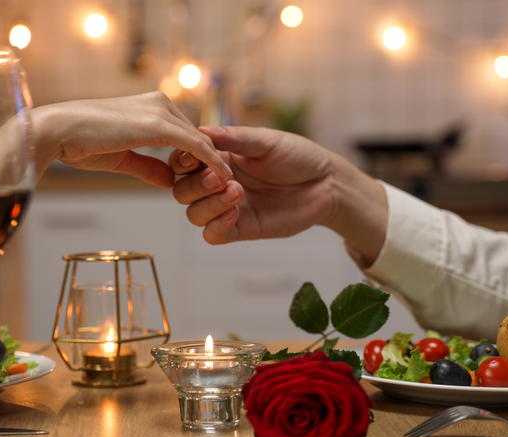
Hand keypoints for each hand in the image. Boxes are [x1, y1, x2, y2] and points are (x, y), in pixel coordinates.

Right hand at [33, 92, 231, 187]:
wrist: (60, 131)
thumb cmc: (82, 143)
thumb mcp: (123, 157)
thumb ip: (149, 166)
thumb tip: (169, 181)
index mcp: (151, 107)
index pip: (184, 133)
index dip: (197, 157)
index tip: (208, 178)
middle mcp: (160, 103)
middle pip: (196, 136)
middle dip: (209, 161)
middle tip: (226, 185)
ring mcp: (161, 112)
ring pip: (199, 140)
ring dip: (214, 163)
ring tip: (229, 185)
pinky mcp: (159, 125)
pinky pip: (194, 145)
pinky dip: (210, 161)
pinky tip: (222, 175)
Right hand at [170, 126, 336, 243]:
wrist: (326, 183)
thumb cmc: (297, 156)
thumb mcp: (266, 141)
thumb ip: (234, 139)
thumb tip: (201, 130)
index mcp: (219, 158)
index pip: (183, 162)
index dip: (181, 161)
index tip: (193, 158)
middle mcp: (218, 184)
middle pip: (182, 191)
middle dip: (195, 185)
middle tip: (220, 178)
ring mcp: (227, 208)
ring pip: (194, 214)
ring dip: (208, 204)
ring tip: (236, 192)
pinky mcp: (241, 228)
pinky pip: (212, 235)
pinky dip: (216, 225)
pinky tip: (234, 213)